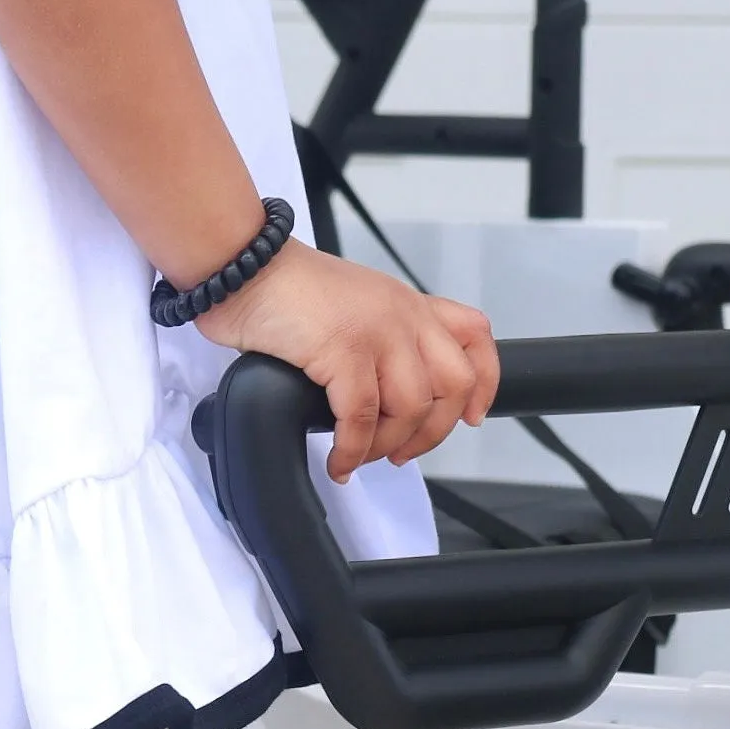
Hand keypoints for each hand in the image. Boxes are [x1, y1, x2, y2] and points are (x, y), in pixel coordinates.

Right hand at [198, 241, 498, 484]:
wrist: (245, 267)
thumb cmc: (281, 290)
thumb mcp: (349, 305)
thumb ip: (375, 337)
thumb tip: (377, 394)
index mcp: (407, 303)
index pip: (474, 335)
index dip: (484, 383)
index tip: (472, 415)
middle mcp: (402, 314)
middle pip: (453, 384)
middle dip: (432, 432)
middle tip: (401, 452)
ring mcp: (377, 330)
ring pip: (412, 408)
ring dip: (386, 446)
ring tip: (358, 457)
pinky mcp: (343, 350)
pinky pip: (361, 418)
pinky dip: (351, 450)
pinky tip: (338, 460)